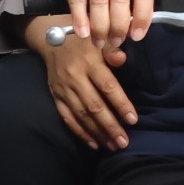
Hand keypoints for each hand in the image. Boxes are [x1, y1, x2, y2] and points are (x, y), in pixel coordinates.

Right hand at [28, 14, 138, 150]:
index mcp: (89, 62)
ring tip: (112, 146)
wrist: (50, 38)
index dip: (120, 104)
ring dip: (97, 133)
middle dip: (110, 126)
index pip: (107, 87)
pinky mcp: (55, 96)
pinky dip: (80, 132)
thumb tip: (122, 59)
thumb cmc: (83, 39)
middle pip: (94, 106)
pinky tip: (93, 143)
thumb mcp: (99, 38)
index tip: (133, 120)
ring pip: (81, 115)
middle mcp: (75, 78)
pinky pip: (67, 117)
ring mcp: (63, 89)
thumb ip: (112, 50)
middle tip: (124, 142)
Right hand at [46, 0, 152, 50]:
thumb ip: (131, 4)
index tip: (137, 36)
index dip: (142, 17)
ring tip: (100, 41)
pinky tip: (84, 33)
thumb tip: (134, 33)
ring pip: (99, 2)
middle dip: (119, 26)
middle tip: (116, 41)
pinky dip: (81, 20)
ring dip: (101, 27)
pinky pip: (78, 1)